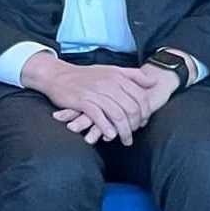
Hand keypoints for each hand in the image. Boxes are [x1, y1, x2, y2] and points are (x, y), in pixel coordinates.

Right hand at [21, 53, 149, 145]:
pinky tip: (110, 135)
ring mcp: (95, 93)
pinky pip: (99, 117)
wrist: (57, 75)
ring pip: (117, 115)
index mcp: (117, 76)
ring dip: (124, 131)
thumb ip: (132, 75)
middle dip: (135, 125)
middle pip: (131, 108)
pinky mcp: (82, 101)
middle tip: (133, 134)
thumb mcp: (110, 70)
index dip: (145, 112)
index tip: (143, 122)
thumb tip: (153, 81)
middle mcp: (108, 84)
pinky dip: (106, 128)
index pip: (140, 97)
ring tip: (125, 140)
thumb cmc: (84, 75)